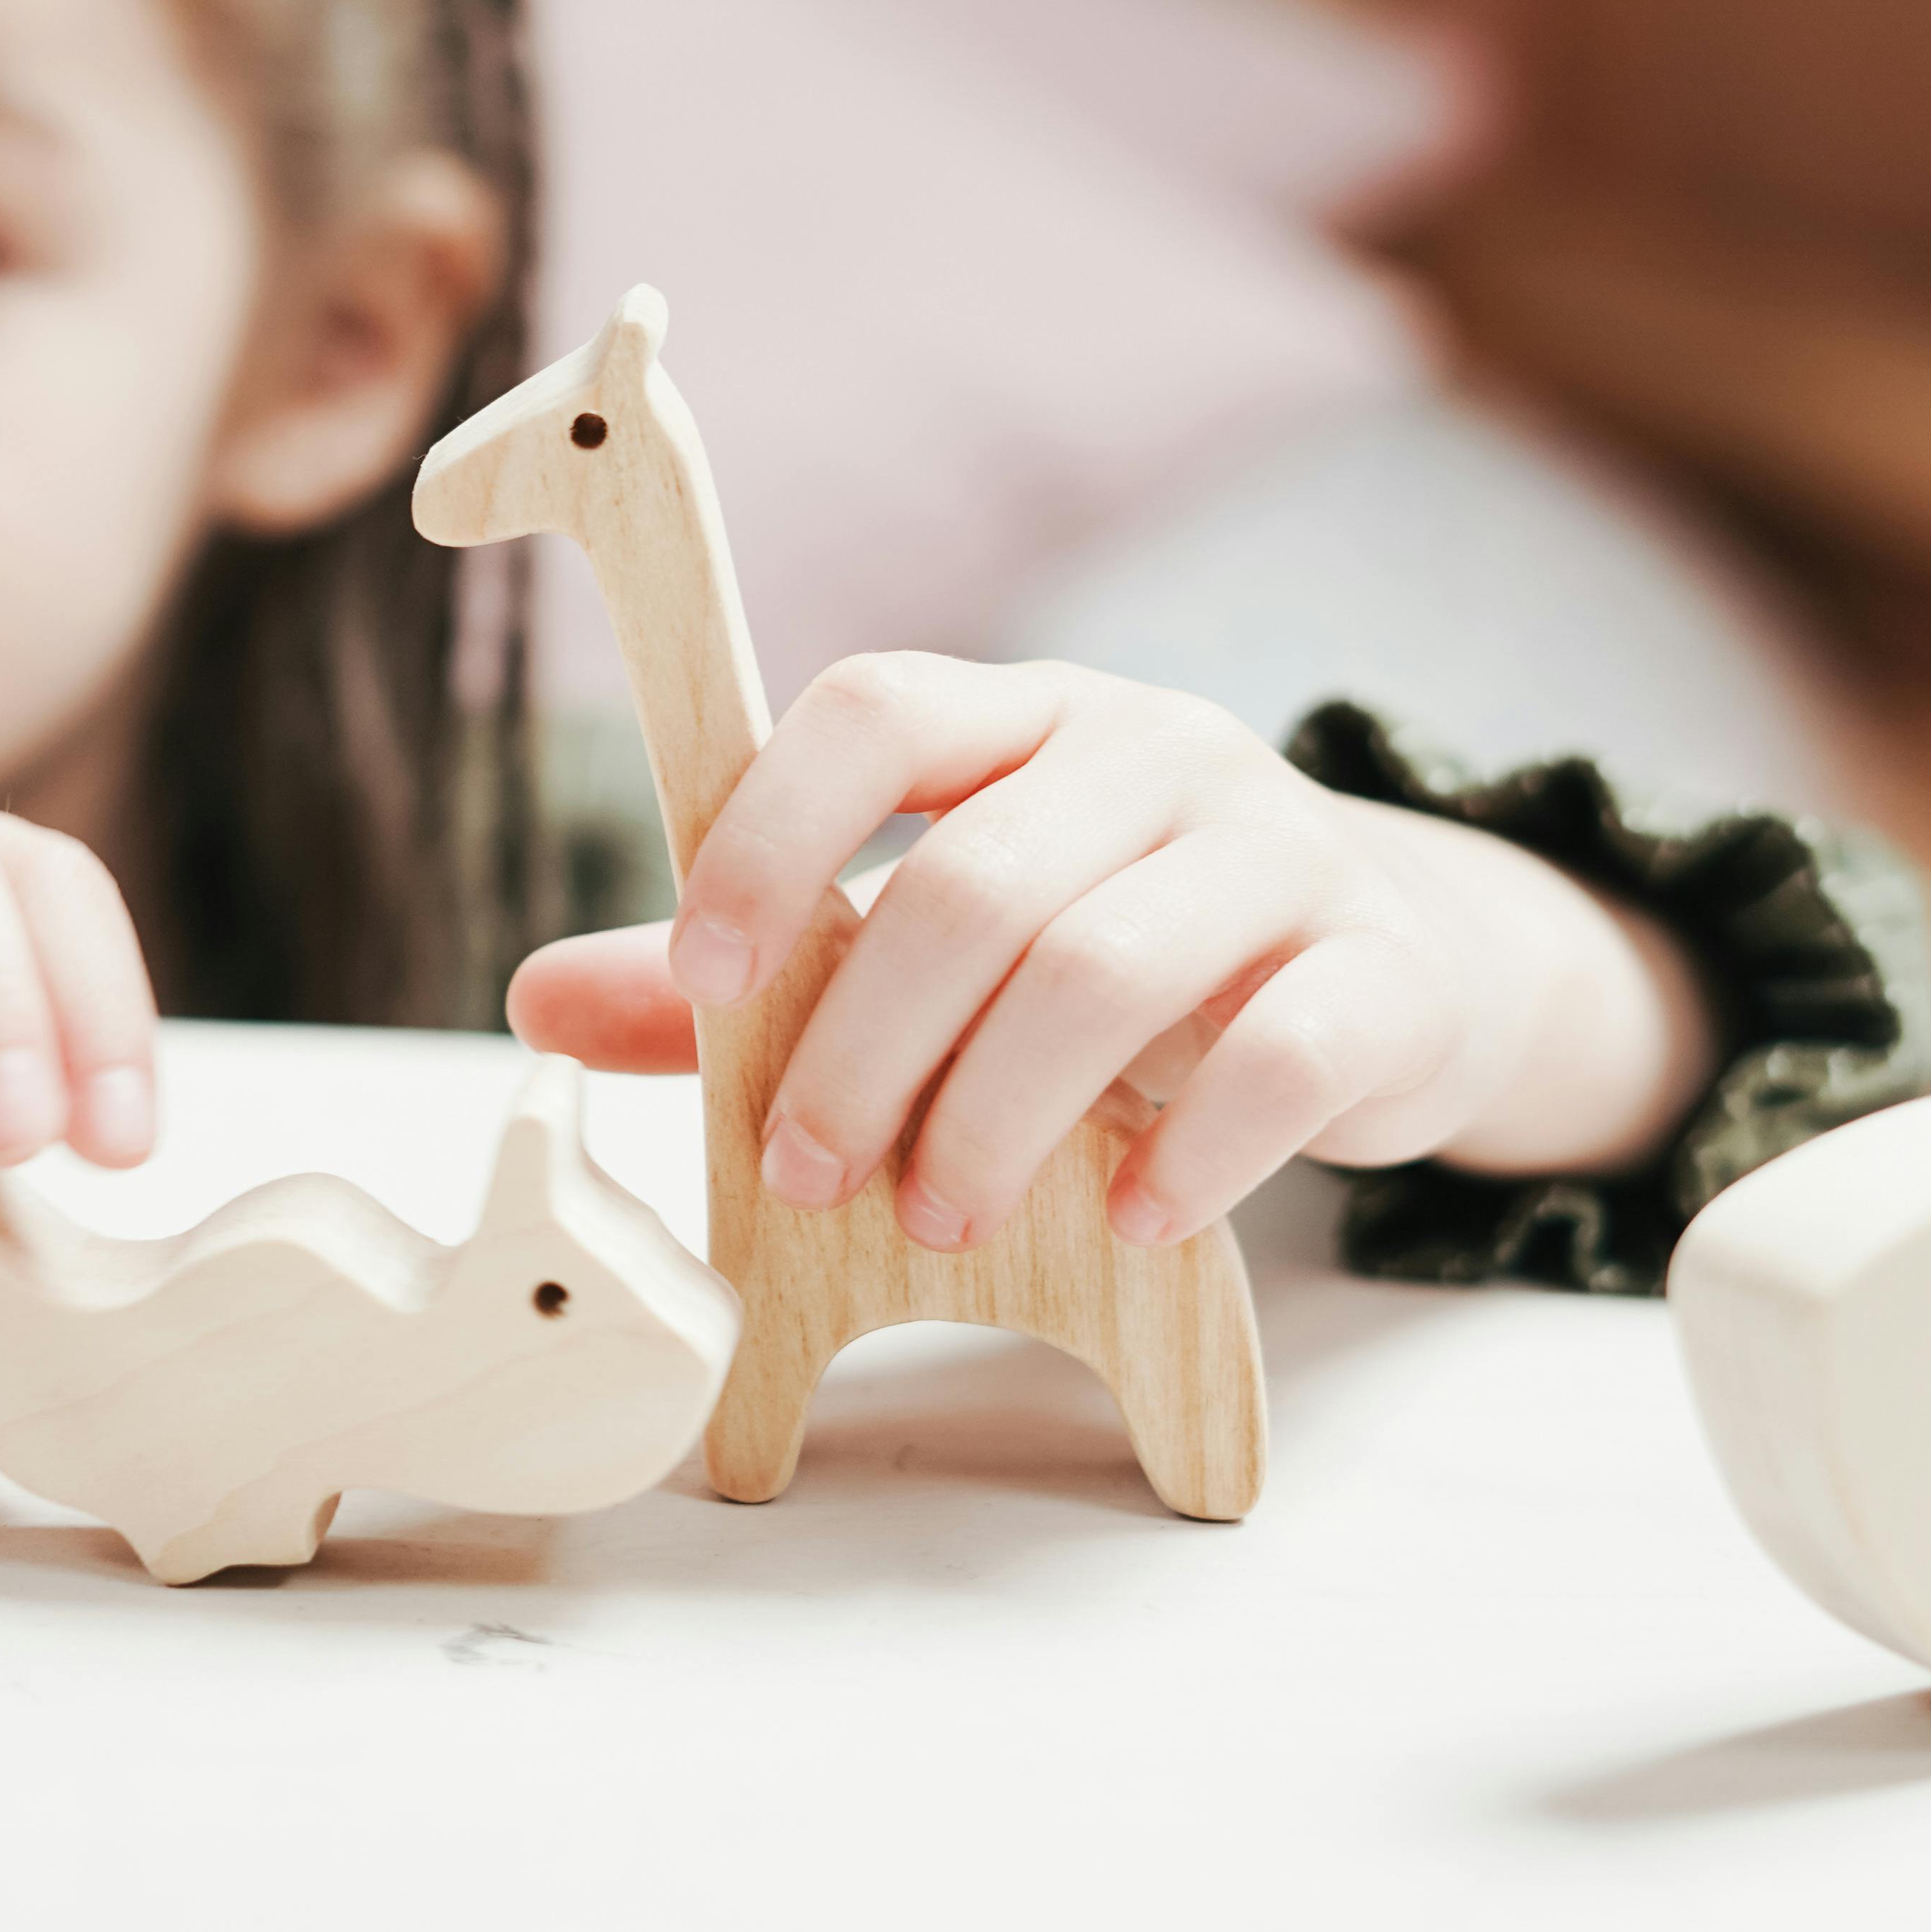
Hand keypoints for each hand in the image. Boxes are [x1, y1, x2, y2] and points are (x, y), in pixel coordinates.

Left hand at [506, 656, 1705, 1246]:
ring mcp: (1282, 847)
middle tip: (812, 1176)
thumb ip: (762, 972)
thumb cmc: (1115, 957)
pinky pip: (1280, 1055)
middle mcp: (1152, 749)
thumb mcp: (938, 944)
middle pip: (976, 878)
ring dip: (997, 1116)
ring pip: (1108, 968)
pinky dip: (1189, 1153)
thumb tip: (537, 1000)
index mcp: (1020, 719)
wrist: (1393, 976)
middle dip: (868, 1046)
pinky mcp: (1382, 970)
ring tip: (942, 1220)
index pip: (875, 711)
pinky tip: (1132, 1220)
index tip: (702, 970)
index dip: (772, 831)